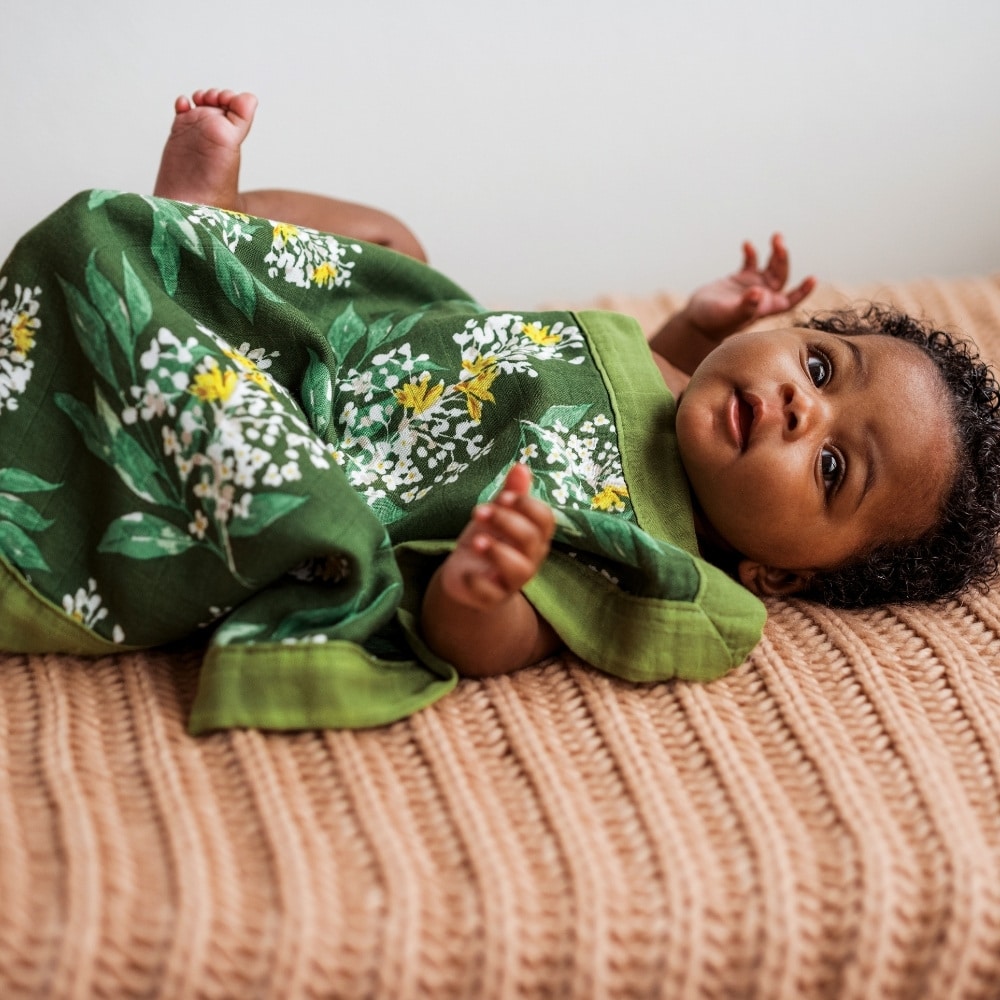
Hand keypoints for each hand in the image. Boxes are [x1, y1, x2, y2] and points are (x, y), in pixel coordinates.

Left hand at [436, 463, 554, 612]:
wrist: (466, 580)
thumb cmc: (488, 541)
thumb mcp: (496, 515)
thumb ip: (511, 493)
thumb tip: (521, 466)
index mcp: (534, 535)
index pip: (545, 519)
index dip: (528, 506)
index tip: (504, 496)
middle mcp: (530, 558)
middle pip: (531, 539)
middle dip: (506, 521)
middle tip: (479, 511)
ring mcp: (511, 581)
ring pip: (519, 570)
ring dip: (497, 552)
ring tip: (475, 540)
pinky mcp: (491, 598)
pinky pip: (491, 594)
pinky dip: (478, 583)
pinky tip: (466, 573)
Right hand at [683, 233, 815, 343]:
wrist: (696, 321)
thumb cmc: (713, 323)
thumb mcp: (728, 314)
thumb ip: (744, 306)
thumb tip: (758, 293)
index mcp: (765, 307)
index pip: (790, 300)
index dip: (803, 291)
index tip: (812, 278)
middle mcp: (762, 297)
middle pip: (781, 276)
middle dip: (783, 259)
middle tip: (778, 243)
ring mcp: (752, 286)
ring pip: (771, 267)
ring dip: (775, 253)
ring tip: (776, 237)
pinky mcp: (740, 280)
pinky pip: (751, 263)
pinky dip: (751, 253)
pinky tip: (747, 244)